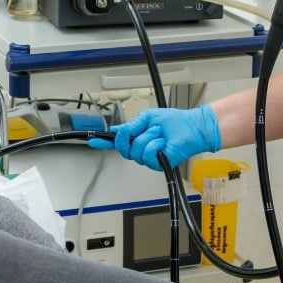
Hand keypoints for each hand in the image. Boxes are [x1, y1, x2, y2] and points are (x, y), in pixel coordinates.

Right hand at [87, 105, 220, 170]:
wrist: (190, 127)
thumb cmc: (174, 122)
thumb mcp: (148, 118)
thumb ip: (132, 125)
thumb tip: (117, 129)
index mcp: (137, 136)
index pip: (117, 142)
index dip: (104, 142)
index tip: (92, 140)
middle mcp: (140, 148)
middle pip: (123, 149)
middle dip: (129, 138)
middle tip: (138, 130)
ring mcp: (148, 157)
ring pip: (135, 152)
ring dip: (148, 139)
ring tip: (158, 133)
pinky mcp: (158, 164)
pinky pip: (147, 157)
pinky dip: (154, 146)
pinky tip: (162, 143)